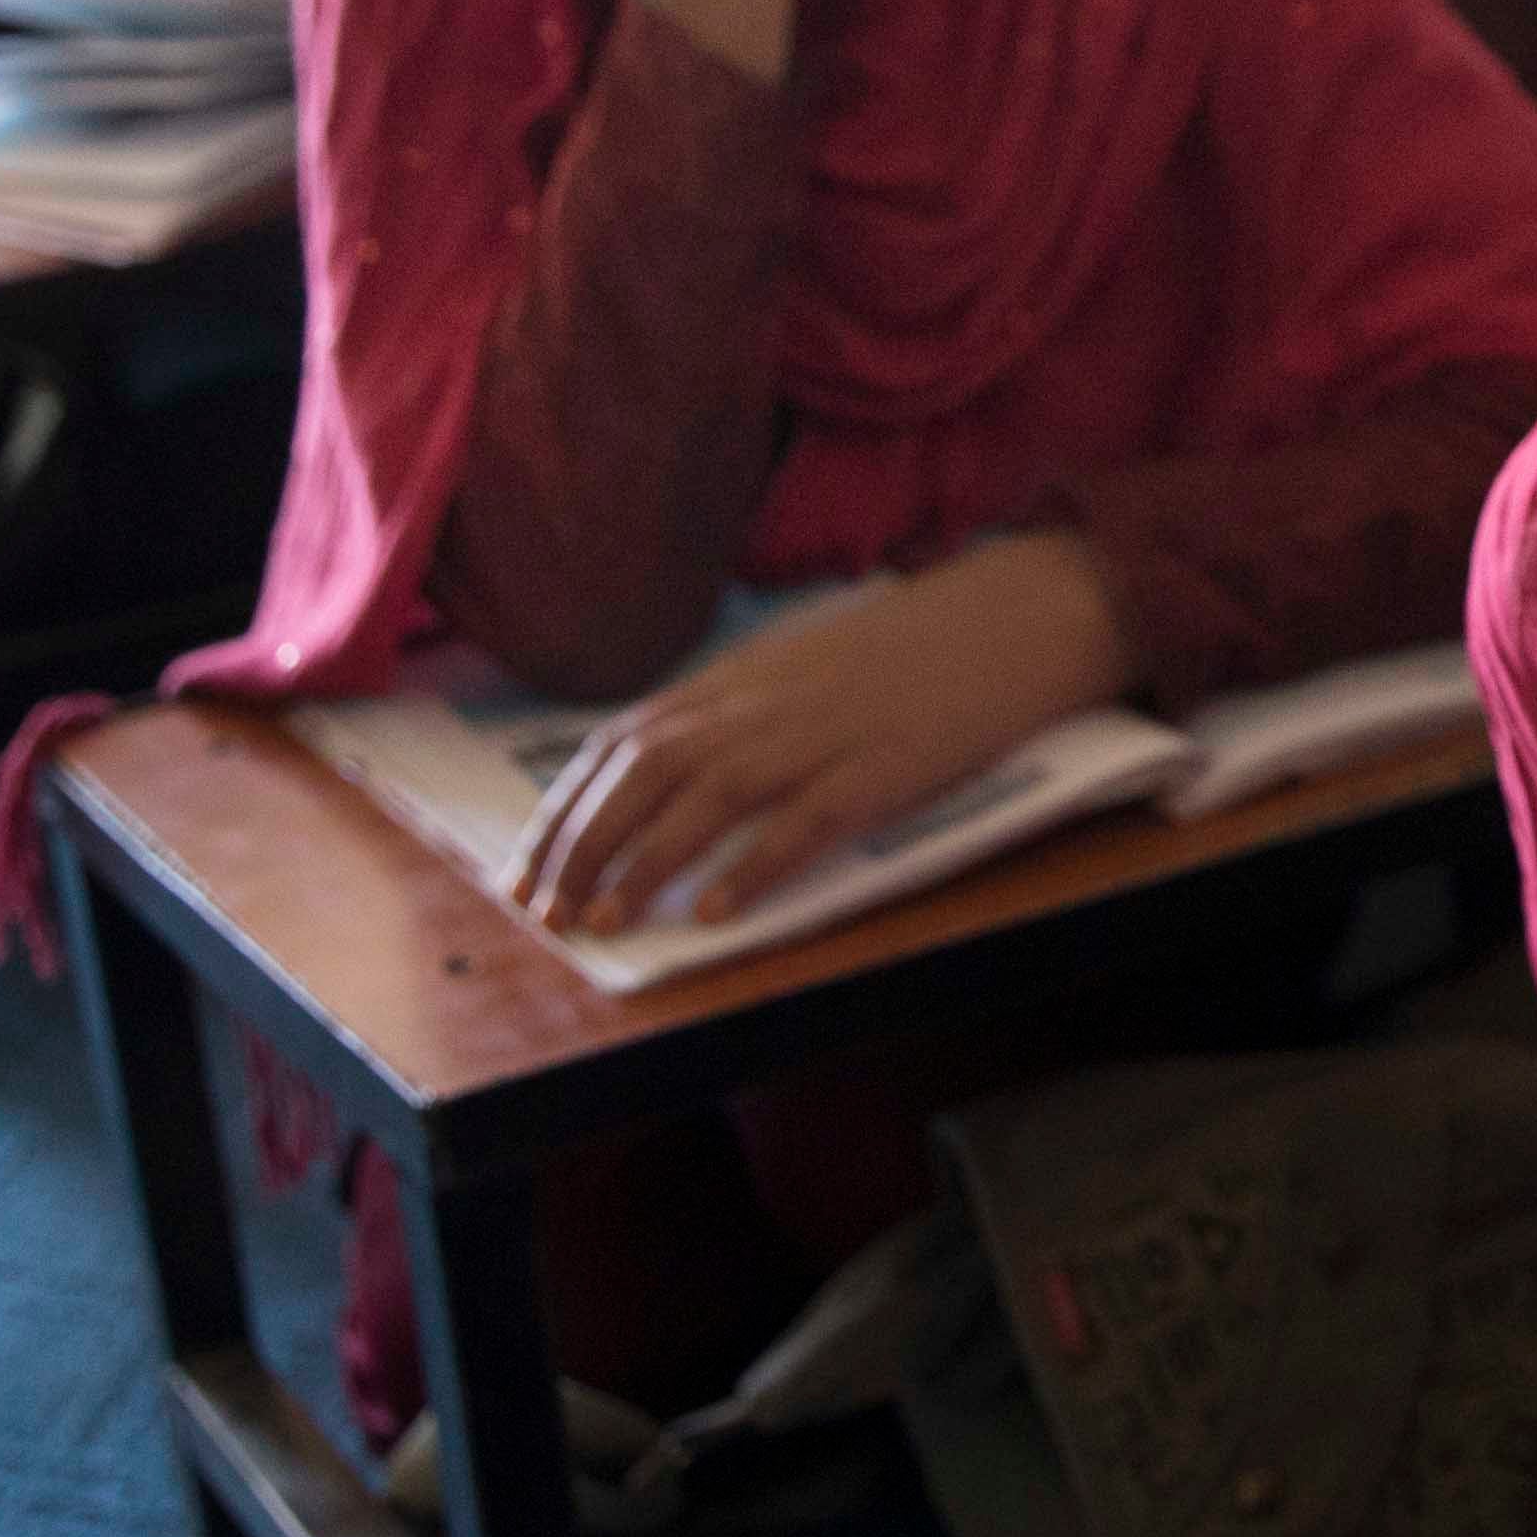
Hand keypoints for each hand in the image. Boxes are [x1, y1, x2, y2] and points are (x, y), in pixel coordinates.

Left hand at [510, 537, 1135, 934]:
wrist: (1011, 615)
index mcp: (736, 680)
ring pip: (706, 801)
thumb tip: (661, 771)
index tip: (526, 868)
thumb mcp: (799, 666)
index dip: (564, 811)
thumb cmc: (907, 650)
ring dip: (643, 864)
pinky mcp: (879, 768)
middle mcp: (762, 705)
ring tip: (601, 921)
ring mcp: (820, 736)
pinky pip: (802, 824)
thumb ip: (732, 710)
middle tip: (543, 913)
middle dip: (580, 847)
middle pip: (645, 776)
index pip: (619, 746)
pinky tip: (713, 912)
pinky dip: (751, 868)